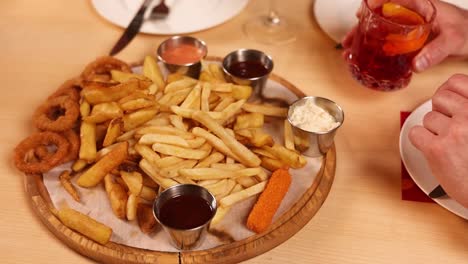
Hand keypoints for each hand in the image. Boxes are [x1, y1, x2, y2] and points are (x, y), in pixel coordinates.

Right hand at [342, 1, 467, 70]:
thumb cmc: (466, 31)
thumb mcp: (452, 39)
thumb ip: (436, 51)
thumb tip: (416, 64)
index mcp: (420, 5)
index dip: (375, 2)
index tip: (363, 11)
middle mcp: (410, 13)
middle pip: (379, 14)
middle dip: (360, 25)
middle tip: (348, 38)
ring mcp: (406, 25)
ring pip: (379, 27)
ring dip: (362, 37)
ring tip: (348, 50)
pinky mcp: (406, 38)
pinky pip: (385, 39)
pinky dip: (373, 47)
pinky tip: (363, 57)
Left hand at [409, 74, 467, 207]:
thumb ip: (467, 107)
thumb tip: (447, 88)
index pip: (456, 81)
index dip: (449, 91)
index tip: (449, 102)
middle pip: (439, 98)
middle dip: (441, 112)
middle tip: (449, 127)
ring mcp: (455, 131)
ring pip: (428, 118)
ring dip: (434, 130)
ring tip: (449, 144)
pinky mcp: (437, 149)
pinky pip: (416, 133)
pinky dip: (422, 142)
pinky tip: (435, 150)